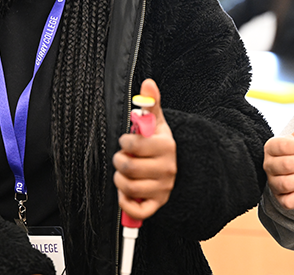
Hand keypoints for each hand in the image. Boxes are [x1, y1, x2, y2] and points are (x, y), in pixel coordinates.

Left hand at [113, 79, 176, 221]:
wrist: (173, 166)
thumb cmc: (159, 143)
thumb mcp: (157, 122)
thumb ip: (150, 103)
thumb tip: (147, 83)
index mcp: (166, 146)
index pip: (134, 145)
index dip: (124, 142)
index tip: (126, 141)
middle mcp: (167, 169)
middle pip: (128, 167)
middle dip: (119, 160)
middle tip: (123, 157)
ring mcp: (163, 188)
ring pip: (128, 187)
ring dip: (120, 180)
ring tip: (124, 173)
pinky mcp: (157, 204)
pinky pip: (137, 211)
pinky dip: (126, 203)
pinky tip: (126, 192)